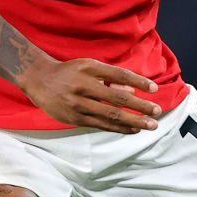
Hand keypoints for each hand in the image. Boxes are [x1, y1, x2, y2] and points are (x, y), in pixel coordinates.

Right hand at [19, 57, 162, 133]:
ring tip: (150, 125)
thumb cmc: (69, 72)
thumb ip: (110, 77)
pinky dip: (118, 128)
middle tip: (157, 111)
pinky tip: (132, 130)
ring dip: (133, 121)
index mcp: (89, 69)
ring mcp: (78, 104)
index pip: (119, 75)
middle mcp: (83, 86)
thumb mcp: (88, 67)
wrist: (39, 80)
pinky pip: (101, 125)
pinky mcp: (74, 119)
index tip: (154, 88)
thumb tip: (133, 89)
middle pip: (117, 98)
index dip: (138, 82)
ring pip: (110, 115)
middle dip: (140, 107)